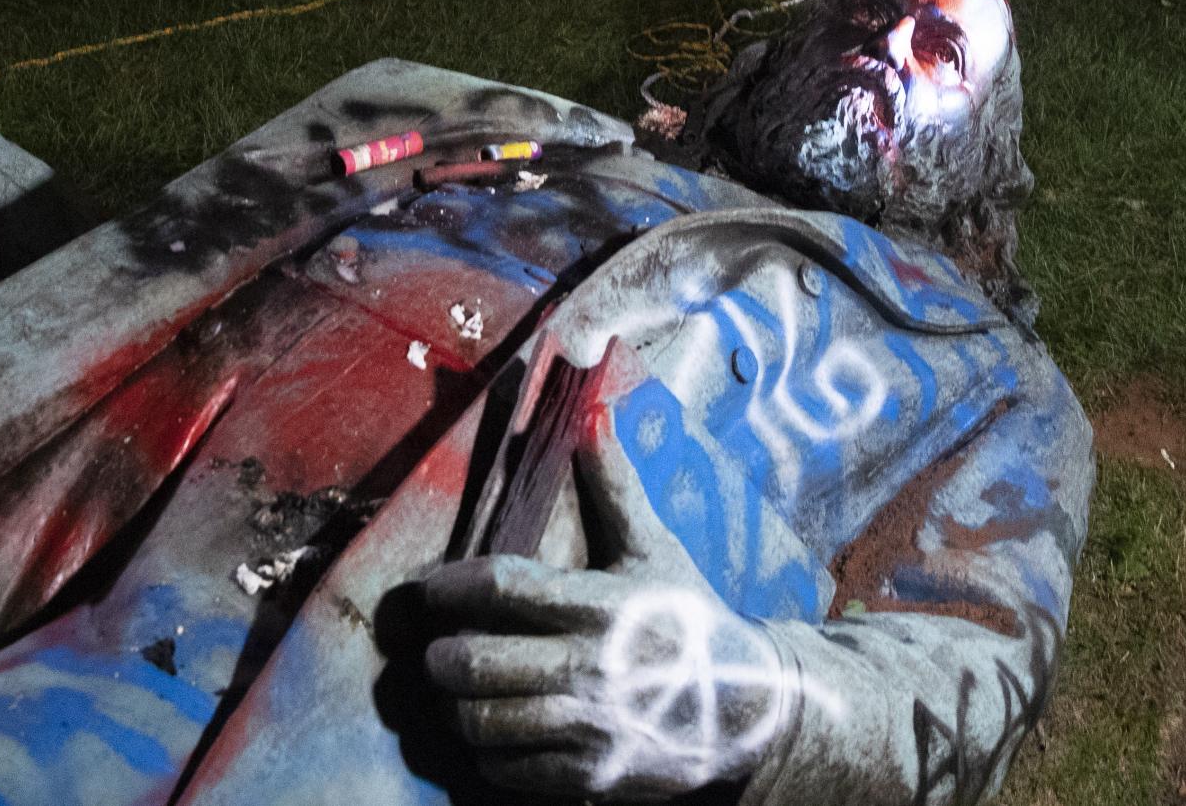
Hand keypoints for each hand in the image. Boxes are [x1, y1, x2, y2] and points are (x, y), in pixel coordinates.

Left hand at [422, 409, 798, 796]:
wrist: (752, 710)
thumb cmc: (692, 621)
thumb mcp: (656, 551)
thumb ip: (615, 487)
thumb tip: (592, 415)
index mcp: (599, 604)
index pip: (501, 586)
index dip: (451, 586)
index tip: (433, 590)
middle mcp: (590, 666)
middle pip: (474, 662)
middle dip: (442, 656)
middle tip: (439, 649)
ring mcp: (589, 728)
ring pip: (481, 721)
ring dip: (457, 708)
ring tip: (459, 693)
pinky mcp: (591, 777)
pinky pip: (506, 769)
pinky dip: (486, 754)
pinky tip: (493, 734)